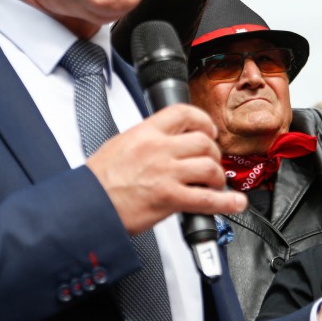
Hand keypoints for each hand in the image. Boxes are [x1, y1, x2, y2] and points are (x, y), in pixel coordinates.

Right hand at [87, 104, 246, 233]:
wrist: (86, 206)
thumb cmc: (98, 181)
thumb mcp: (120, 145)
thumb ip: (146, 140)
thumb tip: (166, 142)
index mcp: (145, 133)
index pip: (184, 114)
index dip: (203, 121)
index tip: (208, 129)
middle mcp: (158, 149)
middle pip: (204, 141)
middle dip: (213, 154)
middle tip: (210, 163)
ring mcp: (166, 173)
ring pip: (210, 168)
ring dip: (217, 177)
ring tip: (213, 184)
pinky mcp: (170, 199)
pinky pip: (208, 199)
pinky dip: (227, 202)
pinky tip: (235, 203)